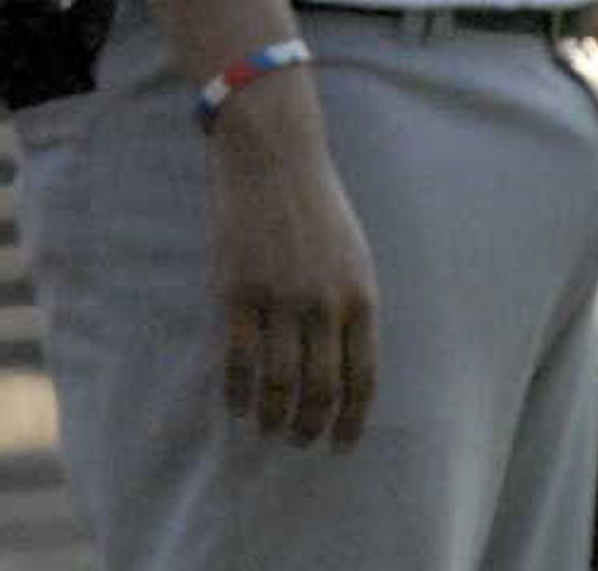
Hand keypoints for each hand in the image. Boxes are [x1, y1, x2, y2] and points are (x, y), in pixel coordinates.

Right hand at [207, 72, 379, 446]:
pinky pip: (237, 356)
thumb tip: (342, 361)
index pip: (362, 379)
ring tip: (267, 431)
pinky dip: (236, 389)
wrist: (272, 154)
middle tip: (299, 442)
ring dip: (274, 416)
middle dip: (312, 427)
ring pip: (278, 381)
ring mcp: (279, 298)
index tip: (340, 444)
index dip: (351, 420)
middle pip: (321, 389)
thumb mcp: (354, 255)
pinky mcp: (236, 289)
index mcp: (360, 298)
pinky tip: (235, 403)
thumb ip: (351, 305)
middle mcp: (325, 305)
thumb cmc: (314, 202)